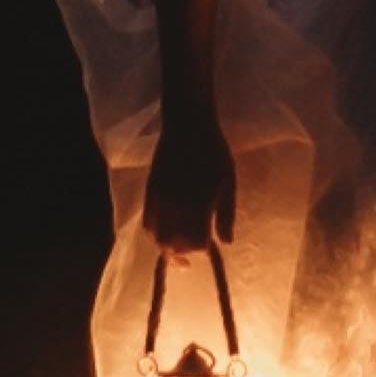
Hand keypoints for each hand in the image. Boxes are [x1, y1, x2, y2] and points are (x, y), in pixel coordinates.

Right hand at [143, 115, 236, 253]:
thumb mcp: (228, 181)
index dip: (203, 248)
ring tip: (179, 245)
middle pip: (175, 245)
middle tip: (195, 248)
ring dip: (169, 246)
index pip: (196, 243)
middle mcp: (176, 208)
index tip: (210, 244)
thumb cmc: (214, 152)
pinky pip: (147, 222)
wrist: (188, 126)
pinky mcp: (150, 192)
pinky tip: (164, 231)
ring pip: (158, 238)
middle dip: (186, 251)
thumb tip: (227, 242)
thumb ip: (227, 213)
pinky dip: (154, 233)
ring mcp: (160, 200)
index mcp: (198, 206)